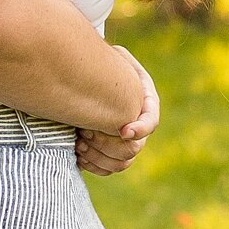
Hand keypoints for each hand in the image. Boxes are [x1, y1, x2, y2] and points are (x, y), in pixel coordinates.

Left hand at [76, 49, 159, 172]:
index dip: (140, 129)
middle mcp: (140, 127)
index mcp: (146, 104)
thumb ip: (119, 60)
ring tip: (78, 142)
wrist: (91, 86)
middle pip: (132, 148)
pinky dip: (93, 165)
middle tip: (84, 132)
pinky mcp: (113, 155)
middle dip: (106, 142)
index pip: (151, 122)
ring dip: (98, 156)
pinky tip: (77, 152)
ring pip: (121, 163)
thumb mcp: (114, 58)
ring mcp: (127, 143)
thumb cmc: (104, 69)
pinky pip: (108, 170)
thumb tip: (116, 60)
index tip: (123, 131)